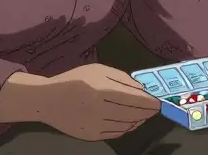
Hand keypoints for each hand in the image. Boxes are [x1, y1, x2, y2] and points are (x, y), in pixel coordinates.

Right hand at [0, 64, 158, 140]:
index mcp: (102, 90)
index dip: (150, 103)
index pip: (134, 100)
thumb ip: (122, 79)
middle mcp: (99, 110)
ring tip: (143, 114)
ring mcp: (95, 125)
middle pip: (133, 114)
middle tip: (154, 109)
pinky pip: (116, 133)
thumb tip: (143, 90)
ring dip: (138, 120)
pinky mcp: (91, 136)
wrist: (48, 100)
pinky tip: (130, 121)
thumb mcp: (98, 70)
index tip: (159, 102)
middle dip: (147, 112)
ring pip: (126, 125)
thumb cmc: (76, 80)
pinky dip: (127, 128)